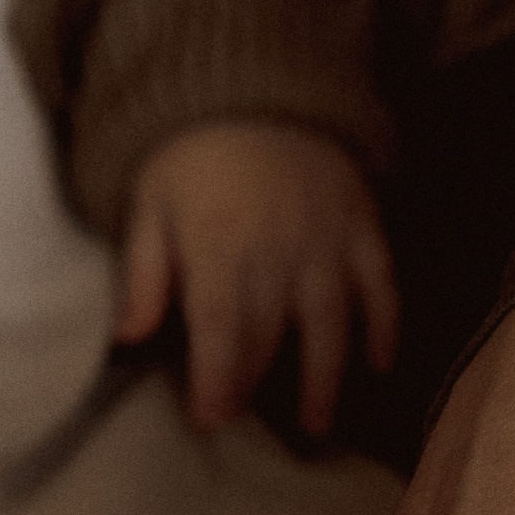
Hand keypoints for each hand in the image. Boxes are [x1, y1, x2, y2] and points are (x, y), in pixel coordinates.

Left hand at [115, 121, 397, 431]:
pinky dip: (387, 328)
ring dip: (325, 381)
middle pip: (270, 336)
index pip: (218, 329)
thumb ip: (143, 272)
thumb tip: (127, 338)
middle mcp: (278, 251)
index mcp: (219, 245)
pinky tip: (382, 365)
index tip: (207, 420)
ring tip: (317, 425)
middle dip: (254, 386)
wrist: (258, 89)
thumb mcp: (149, 202)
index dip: (214, 381)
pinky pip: (383, 287)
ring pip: (332, 326)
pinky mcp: (364, 229)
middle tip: (245, 423)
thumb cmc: (193, 155)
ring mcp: (328, 243)